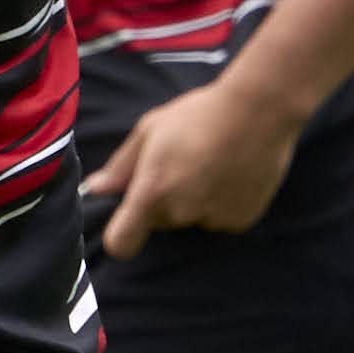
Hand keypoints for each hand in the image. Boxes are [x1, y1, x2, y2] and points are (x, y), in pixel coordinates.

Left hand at [81, 70, 302, 259]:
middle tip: (181, 165)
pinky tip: (231, 173)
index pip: (122, 243)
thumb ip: (121, 166)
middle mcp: (181, 212)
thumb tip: (94, 189)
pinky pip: (219, 219)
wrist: (259, 110)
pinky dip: (222, 204)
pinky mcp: (240, 221)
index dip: (121, 236)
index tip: (127, 222)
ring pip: (191, 220)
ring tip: (210, 164)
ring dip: (194, 202)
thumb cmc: (199, 114)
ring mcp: (212, 220)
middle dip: (162, 201)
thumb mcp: (151, 130)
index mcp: (152, 191)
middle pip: (159, 222)